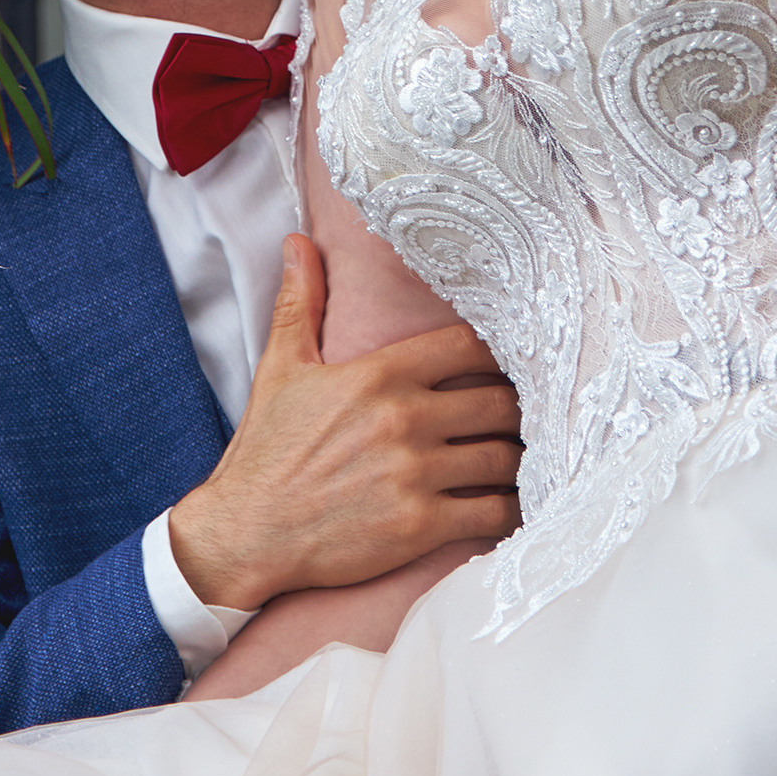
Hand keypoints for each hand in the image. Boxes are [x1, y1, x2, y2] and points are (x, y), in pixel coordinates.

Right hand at [166, 235, 522, 611]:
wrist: (246, 533)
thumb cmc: (267, 451)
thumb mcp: (281, 368)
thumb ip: (301, 302)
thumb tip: (299, 241)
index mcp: (379, 374)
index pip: (469, 346)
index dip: (500, 353)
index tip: (509, 365)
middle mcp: (403, 418)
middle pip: (500, 403)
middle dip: (519, 411)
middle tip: (530, 418)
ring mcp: (414, 474)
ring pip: (503, 458)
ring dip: (520, 460)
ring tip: (527, 460)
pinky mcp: (419, 526)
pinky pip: (493, 512)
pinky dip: (512, 508)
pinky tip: (512, 504)